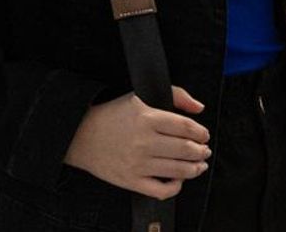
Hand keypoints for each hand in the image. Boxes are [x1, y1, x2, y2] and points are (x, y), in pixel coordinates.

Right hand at [63, 85, 209, 198]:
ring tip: (199, 165)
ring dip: (195, 169)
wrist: (81, 135)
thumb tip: (199, 107)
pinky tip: (179, 179)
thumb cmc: (113, 115)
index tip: (204, 135)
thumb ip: (175, 95)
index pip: (186, 128)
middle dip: (201, 151)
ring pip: (178, 170)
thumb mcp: (141, 96)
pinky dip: (175, 187)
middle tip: (204, 151)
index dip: (201, 133)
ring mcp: (137, 163)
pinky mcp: (130, 180)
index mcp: (148, 118)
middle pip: (185, 150)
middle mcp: (144, 142)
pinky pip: (161, 190)